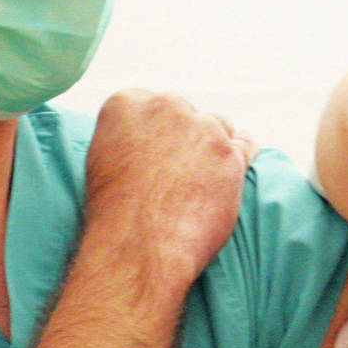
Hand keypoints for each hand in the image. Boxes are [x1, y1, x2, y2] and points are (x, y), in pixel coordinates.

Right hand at [84, 89, 255, 297]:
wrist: (139, 244)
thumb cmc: (115, 213)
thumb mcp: (102, 160)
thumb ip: (125, 137)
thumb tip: (141, 139)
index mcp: (127, 103)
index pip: (150, 103)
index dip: (157, 130)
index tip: (158, 149)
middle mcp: (166, 107)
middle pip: (185, 112)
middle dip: (185, 135)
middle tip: (178, 168)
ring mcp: (203, 129)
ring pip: (217, 127)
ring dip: (214, 146)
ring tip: (203, 178)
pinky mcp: (231, 154)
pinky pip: (246, 144)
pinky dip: (243, 153)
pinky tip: (236, 165)